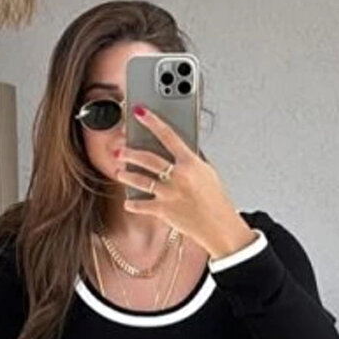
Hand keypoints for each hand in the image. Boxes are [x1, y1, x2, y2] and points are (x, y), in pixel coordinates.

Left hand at [114, 109, 260, 262]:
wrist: (219, 226)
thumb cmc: (215, 200)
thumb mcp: (207, 173)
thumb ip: (191, 159)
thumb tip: (178, 148)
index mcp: (191, 163)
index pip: (168, 135)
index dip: (152, 121)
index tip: (139, 111)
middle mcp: (179, 176)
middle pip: (148, 158)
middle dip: (130, 153)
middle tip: (120, 150)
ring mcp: (170, 194)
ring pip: (140, 180)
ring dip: (127, 175)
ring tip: (119, 172)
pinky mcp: (164, 211)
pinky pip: (142, 205)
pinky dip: (133, 204)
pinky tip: (128, 202)